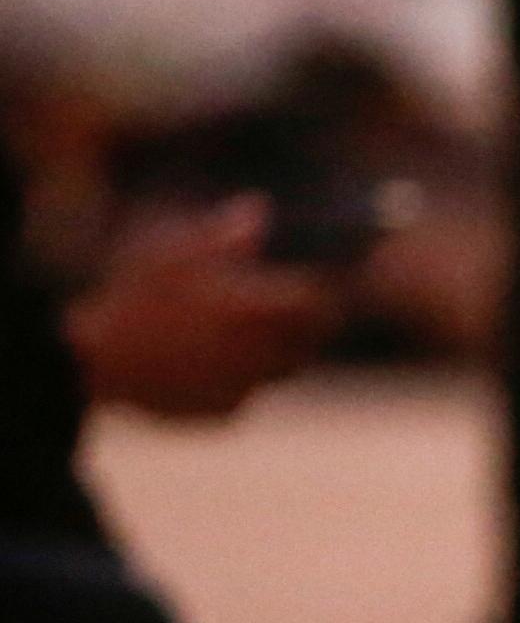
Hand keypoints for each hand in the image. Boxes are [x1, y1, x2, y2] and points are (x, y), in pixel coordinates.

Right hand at [63, 197, 339, 418]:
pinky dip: (235, 377)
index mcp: (257, 311)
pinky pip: (246, 393)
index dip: (322, 294)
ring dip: (273, 353)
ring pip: (280, 371)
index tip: (314, 285)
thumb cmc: (133, 298)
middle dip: (304, 327)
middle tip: (283, 310)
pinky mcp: (225, 413)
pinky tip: (200, 359)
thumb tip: (259, 209)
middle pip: (310, 343)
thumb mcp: (173, 253)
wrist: (94, 361)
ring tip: (236, 332)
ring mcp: (245, 388)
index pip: (321, 305)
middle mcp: (262, 354)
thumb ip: (224, 234)